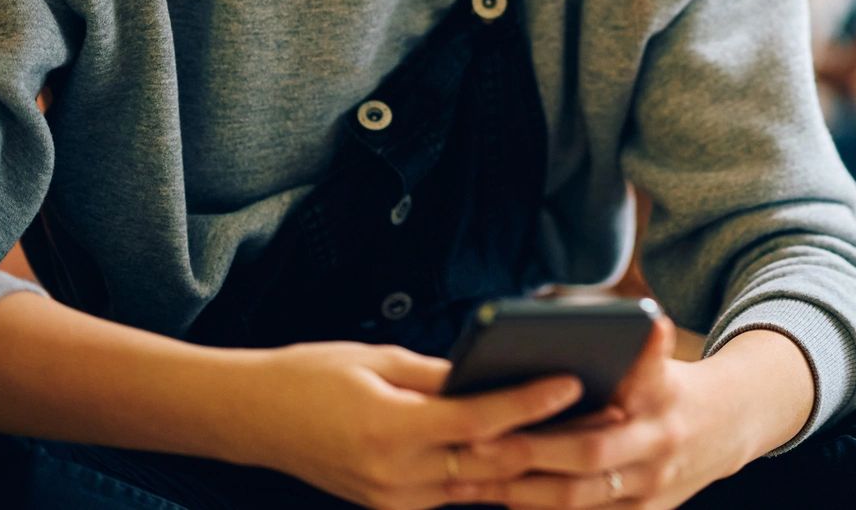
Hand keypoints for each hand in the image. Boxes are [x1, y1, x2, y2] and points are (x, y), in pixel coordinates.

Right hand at [229, 341, 581, 509]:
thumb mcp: (378, 360)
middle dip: (550, 444)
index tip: (571, 380)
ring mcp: (395, 501)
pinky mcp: (394, 508)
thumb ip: (439, 374)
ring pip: (481, 488)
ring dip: (533, 466)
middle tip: (602, 419)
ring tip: (583, 437)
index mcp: (390, 431)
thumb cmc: (312, 376)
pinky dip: (496, 477)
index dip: (528, 402)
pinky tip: (533, 457)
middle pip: (490, 464)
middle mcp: (395, 477)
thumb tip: (495, 373)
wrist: (252, 420)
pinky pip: (458, 495)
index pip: (477, 420)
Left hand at [441, 321, 805, 507]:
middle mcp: (660, 445)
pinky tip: (503, 499)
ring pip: (578, 500)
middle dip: (530, 451)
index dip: (594, 385)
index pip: (639, 378)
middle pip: (589, 453)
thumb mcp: (665, 361)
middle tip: (477, 443)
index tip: (530, 395)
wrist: (729, 429)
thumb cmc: (675, 387)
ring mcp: (651, 489)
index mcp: (664, 396)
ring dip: (522, 491)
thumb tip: (621, 320)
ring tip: (472, 478)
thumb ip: (641, 350)